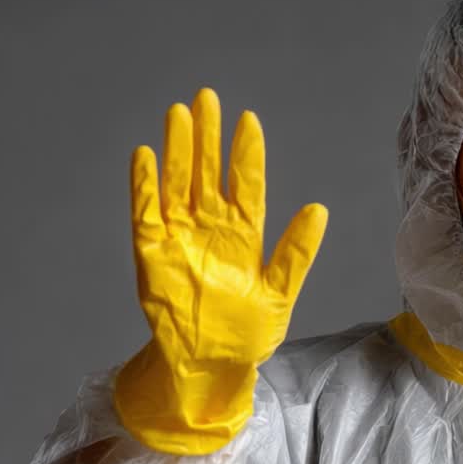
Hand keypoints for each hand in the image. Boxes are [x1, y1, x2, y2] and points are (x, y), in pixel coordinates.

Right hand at [114, 88, 327, 453]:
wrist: (212, 366)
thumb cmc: (248, 333)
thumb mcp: (280, 293)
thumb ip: (295, 252)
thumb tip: (319, 209)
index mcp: (244, 235)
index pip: (245, 185)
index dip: (245, 154)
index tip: (248, 120)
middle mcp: (210, 229)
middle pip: (207, 173)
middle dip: (207, 137)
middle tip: (207, 97)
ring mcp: (179, 238)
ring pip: (176, 184)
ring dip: (177, 151)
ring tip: (179, 114)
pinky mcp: (151, 254)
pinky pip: (145, 213)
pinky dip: (143, 186)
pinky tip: (144, 155)